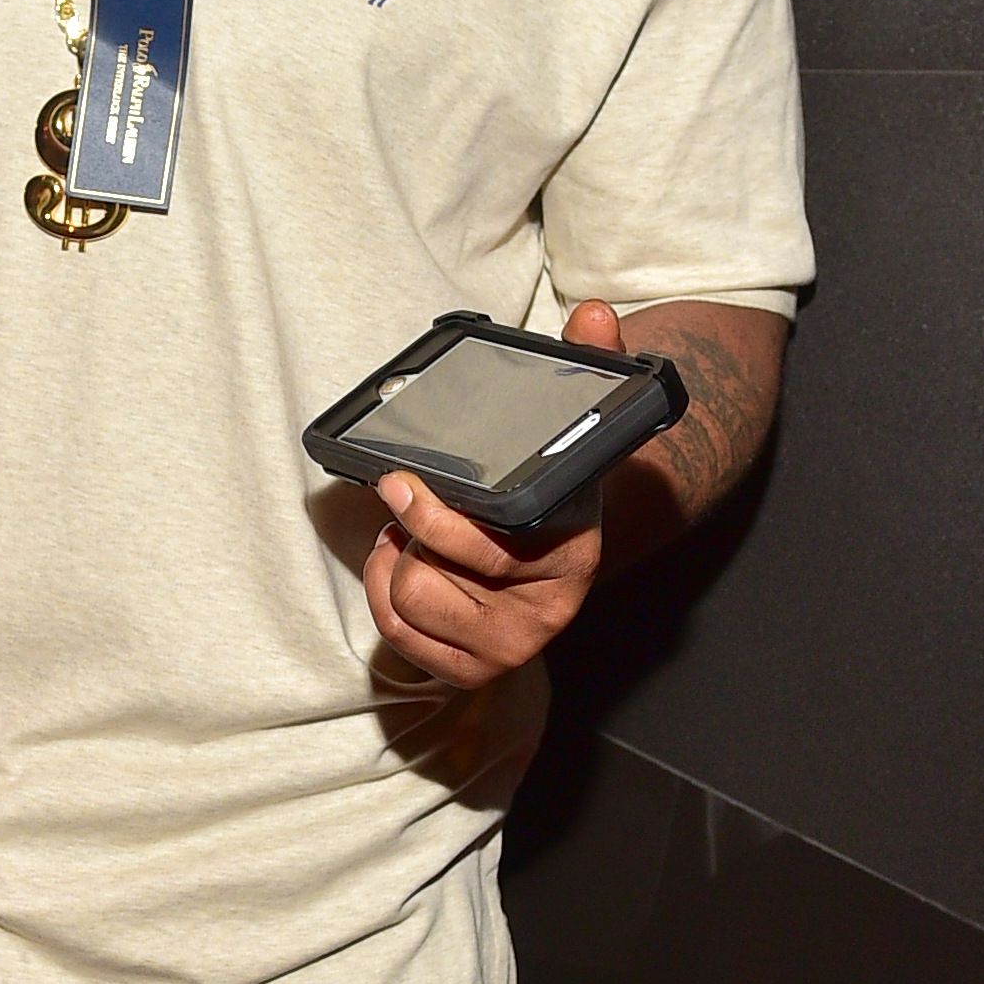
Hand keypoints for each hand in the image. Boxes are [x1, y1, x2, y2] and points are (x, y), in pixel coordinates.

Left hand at [362, 297, 624, 688]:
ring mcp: (508, 648)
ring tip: (415, 536)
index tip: (400, 482)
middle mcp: (546, 611)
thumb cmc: (556, 494)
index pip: (488, 546)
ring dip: (396, 562)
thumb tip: (598, 313)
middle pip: (429, 577)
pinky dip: (386, 594)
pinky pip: (396, 636)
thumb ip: (589, 368)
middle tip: (409, 500)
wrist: (561, 561)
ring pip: (406, 602)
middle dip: (412, 533)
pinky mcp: (470, 671)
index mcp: (572, 552)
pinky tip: (408, 566)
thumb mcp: (575, 433)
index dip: (432, 515)